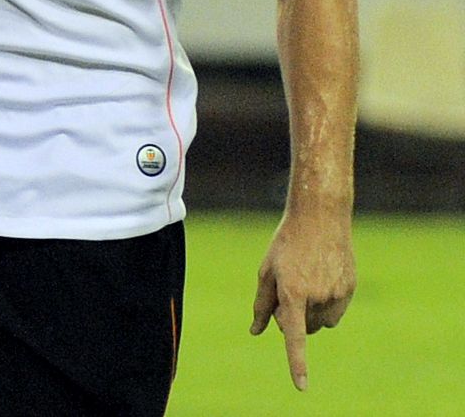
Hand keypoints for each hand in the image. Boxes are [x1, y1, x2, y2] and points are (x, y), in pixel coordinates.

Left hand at [250, 209, 356, 390]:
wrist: (320, 218)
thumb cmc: (286, 244)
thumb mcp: (266, 271)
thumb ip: (262, 304)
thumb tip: (256, 332)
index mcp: (291, 292)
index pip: (294, 336)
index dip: (297, 364)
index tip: (302, 387)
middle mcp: (316, 296)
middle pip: (303, 328)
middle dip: (293, 319)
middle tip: (287, 292)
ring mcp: (336, 293)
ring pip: (321, 323)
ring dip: (311, 313)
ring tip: (305, 281)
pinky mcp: (350, 289)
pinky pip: (336, 313)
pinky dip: (327, 306)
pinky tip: (321, 279)